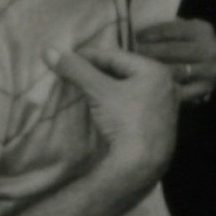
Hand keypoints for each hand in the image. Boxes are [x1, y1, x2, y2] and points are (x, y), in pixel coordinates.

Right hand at [47, 44, 178, 187]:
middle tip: (73, 70)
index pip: (116, 56)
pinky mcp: (160, 121)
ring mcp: (166, 104)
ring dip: (107, 85)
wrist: (141, 164)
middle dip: (98, 70)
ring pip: (130, 87)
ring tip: (84, 85)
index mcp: (156, 70)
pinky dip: (118, 99)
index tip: (66, 56)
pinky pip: (135, 102)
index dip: (88, 56)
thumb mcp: (99, 91)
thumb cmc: (125, 121)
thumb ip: (76, 70)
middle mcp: (167, 83)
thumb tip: (48, 51)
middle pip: (124, 70)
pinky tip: (103, 103)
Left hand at [134, 18, 215, 103]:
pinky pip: (181, 88)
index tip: (132, 37)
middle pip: (173, 50)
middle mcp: (211, 49)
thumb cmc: (186, 45)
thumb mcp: (182, 32)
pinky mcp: (207, 88)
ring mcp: (210, 70)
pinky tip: (149, 84)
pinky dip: (163, 86)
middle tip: (128, 55)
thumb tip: (133, 28)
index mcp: (203, 30)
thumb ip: (164, 28)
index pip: (172, 29)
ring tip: (134, 69)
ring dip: (153, 70)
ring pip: (176, 70)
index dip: (150, 33)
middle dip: (148, 52)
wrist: (209, 68)